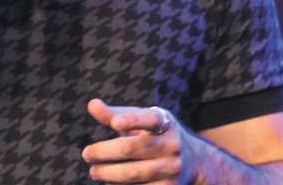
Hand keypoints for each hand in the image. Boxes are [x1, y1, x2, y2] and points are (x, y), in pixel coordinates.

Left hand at [83, 98, 199, 183]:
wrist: (195, 161)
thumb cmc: (156, 134)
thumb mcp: (142, 120)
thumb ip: (116, 114)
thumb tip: (91, 104)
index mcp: (164, 122)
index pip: (148, 119)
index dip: (131, 120)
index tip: (115, 123)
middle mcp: (171, 144)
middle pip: (132, 148)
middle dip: (105, 152)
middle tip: (86, 154)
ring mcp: (172, 168)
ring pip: (135, 173)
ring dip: (110, 174)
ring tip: (94, 171)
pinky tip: (108, 183)